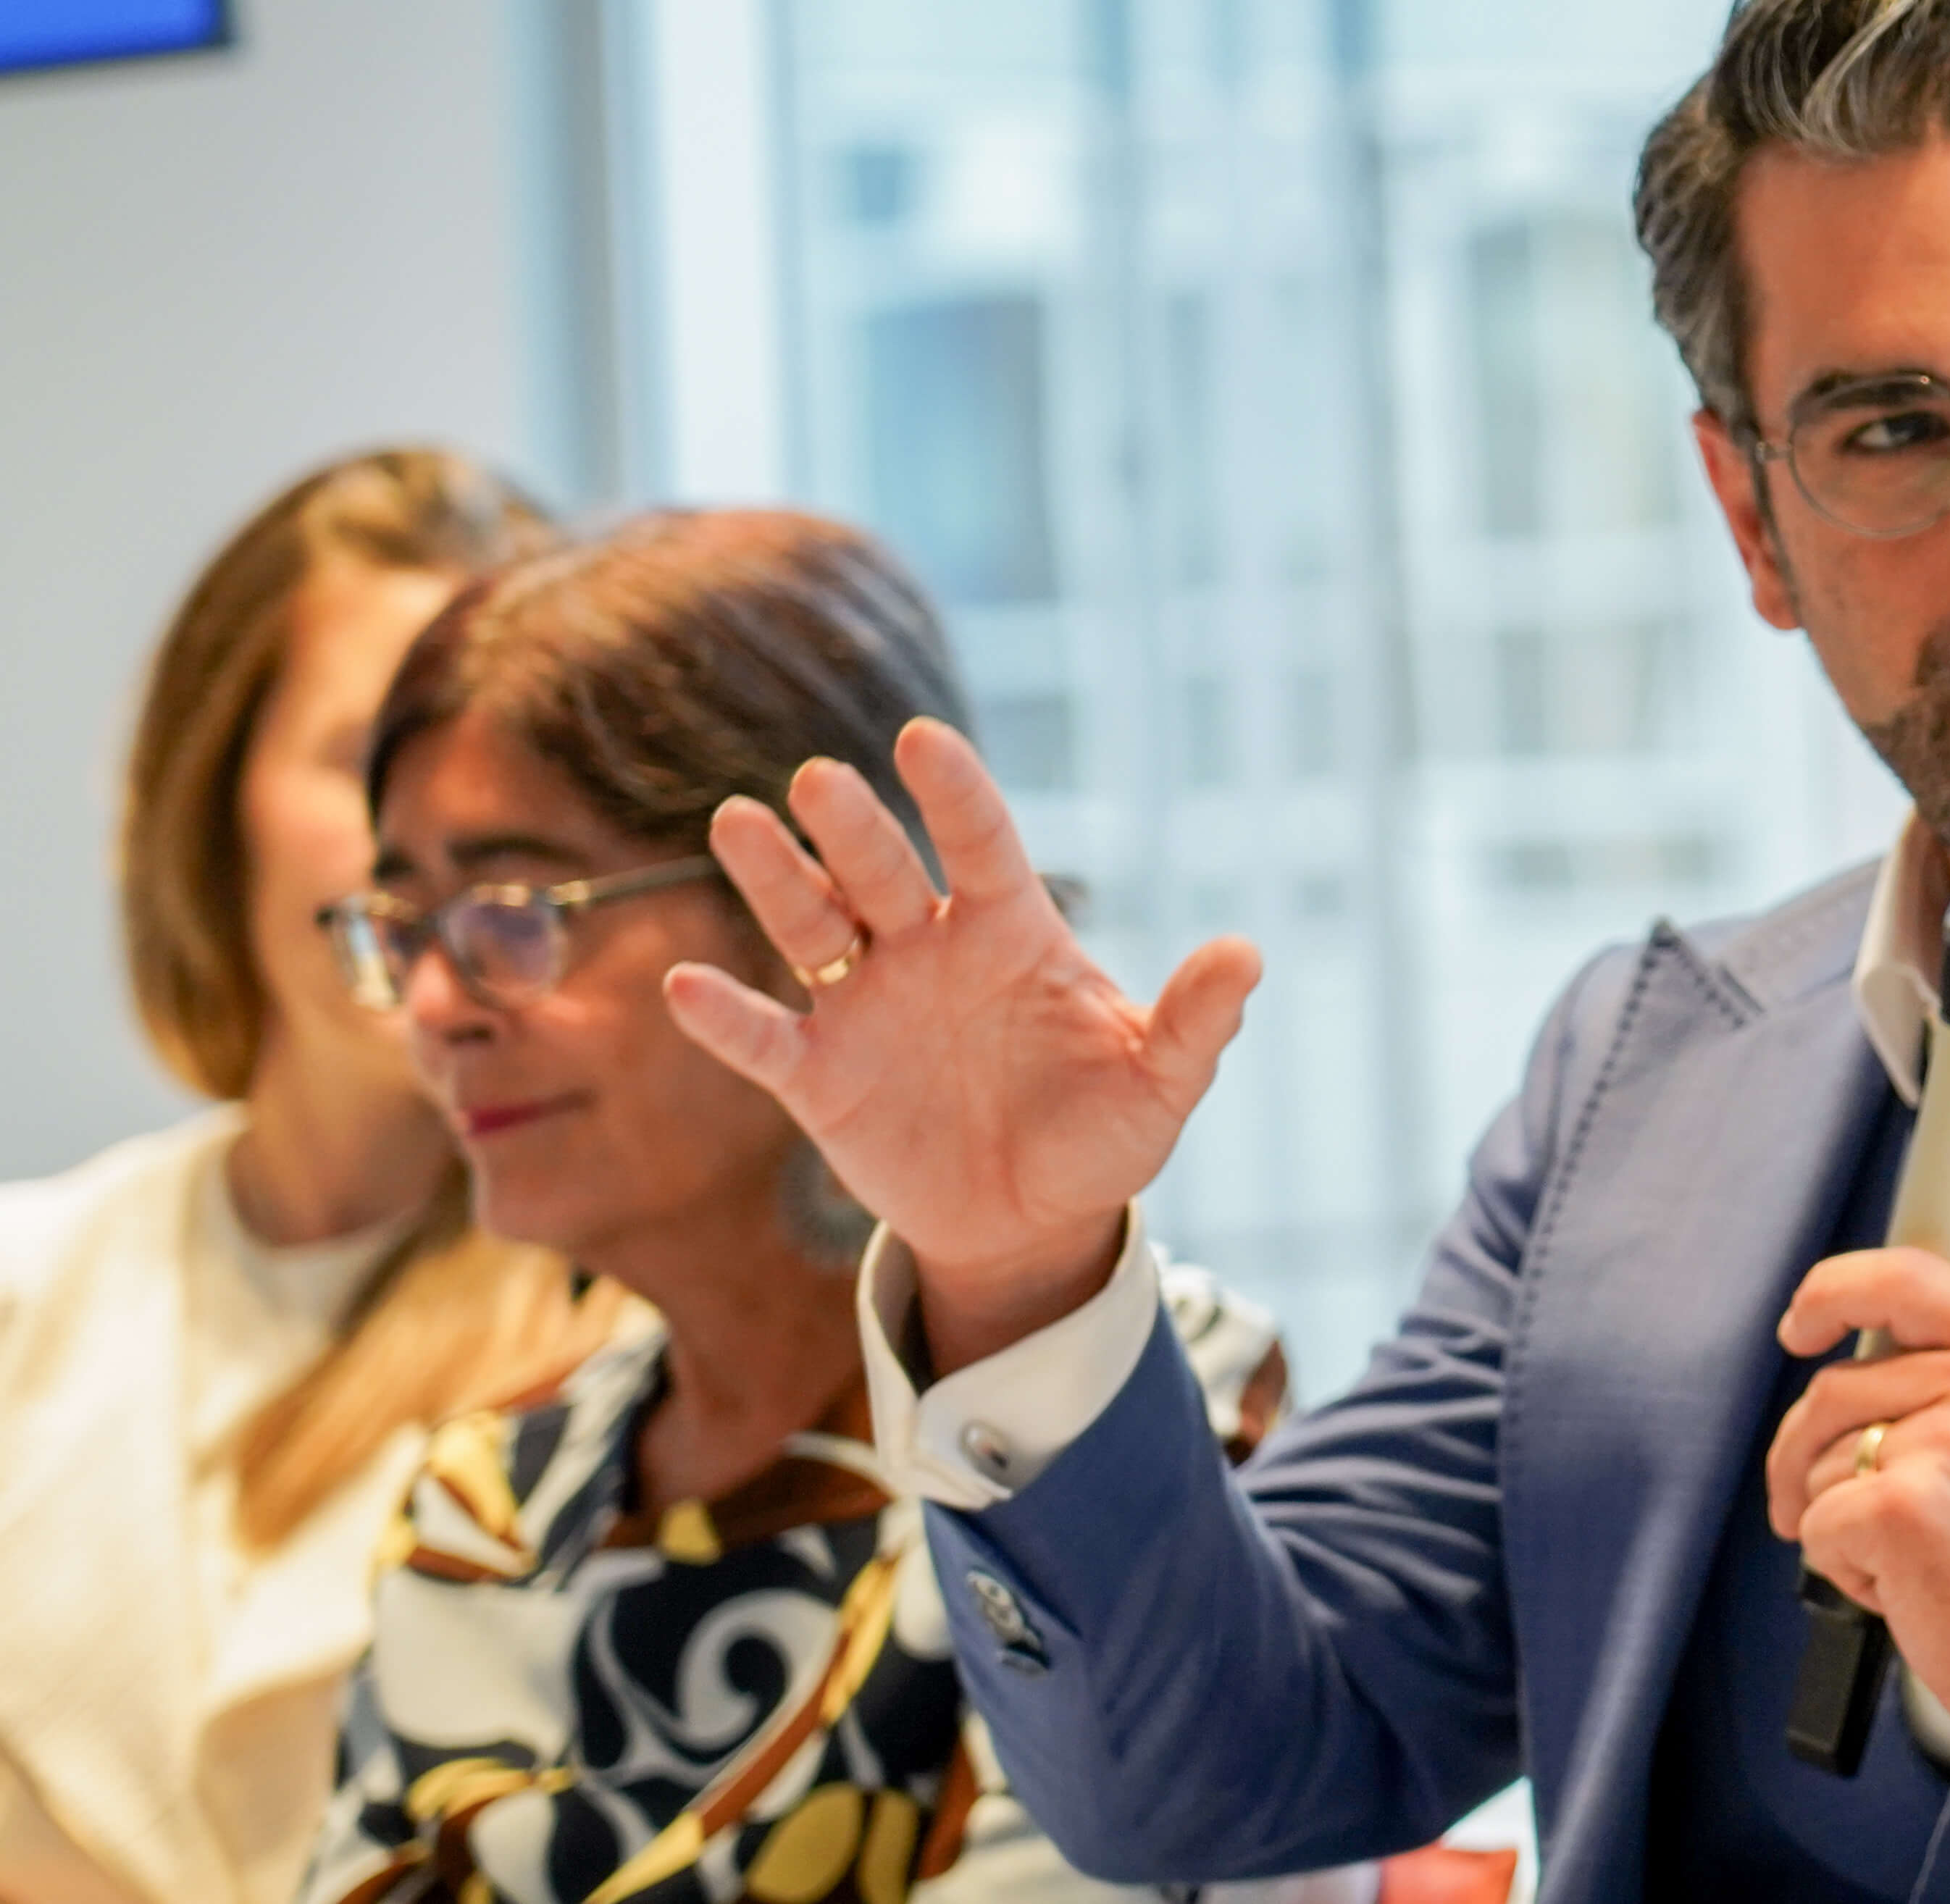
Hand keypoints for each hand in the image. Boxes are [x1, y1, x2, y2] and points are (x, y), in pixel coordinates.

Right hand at [662, 718, 1261, 1366]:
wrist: (1032, 1221)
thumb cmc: (1099, 1135)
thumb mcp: (1160, 1085)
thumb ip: (1196, 1022)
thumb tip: (1247, 955)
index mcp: (1010, 934)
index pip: (982, 845)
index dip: (955, 794)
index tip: (923, 740)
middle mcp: (927, 951)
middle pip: (882, 871)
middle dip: (851, 826)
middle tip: (819, 780)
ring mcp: (865, 1008)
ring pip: (810, 926)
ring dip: (775, 879)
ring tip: (739, 823)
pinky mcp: (818, 1077)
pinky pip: (764, 1037)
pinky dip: (726, 1015)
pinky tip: (688, 985)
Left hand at [1767, 1249, 1949, 1821]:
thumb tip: (1838, 1369)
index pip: (1908, 1277)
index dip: (1836, 1290)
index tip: (1801, 1325)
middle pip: (1836, 1387)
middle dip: (1801, 1456)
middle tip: (1810, 1505)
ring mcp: (1947, 1442)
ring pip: (1820, 1462)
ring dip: (1838, 1521)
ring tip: (1911, 1561)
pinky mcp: (1903, 1506)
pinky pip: (1817, 1525)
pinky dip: (1842, 1570)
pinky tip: (1905, 1589)